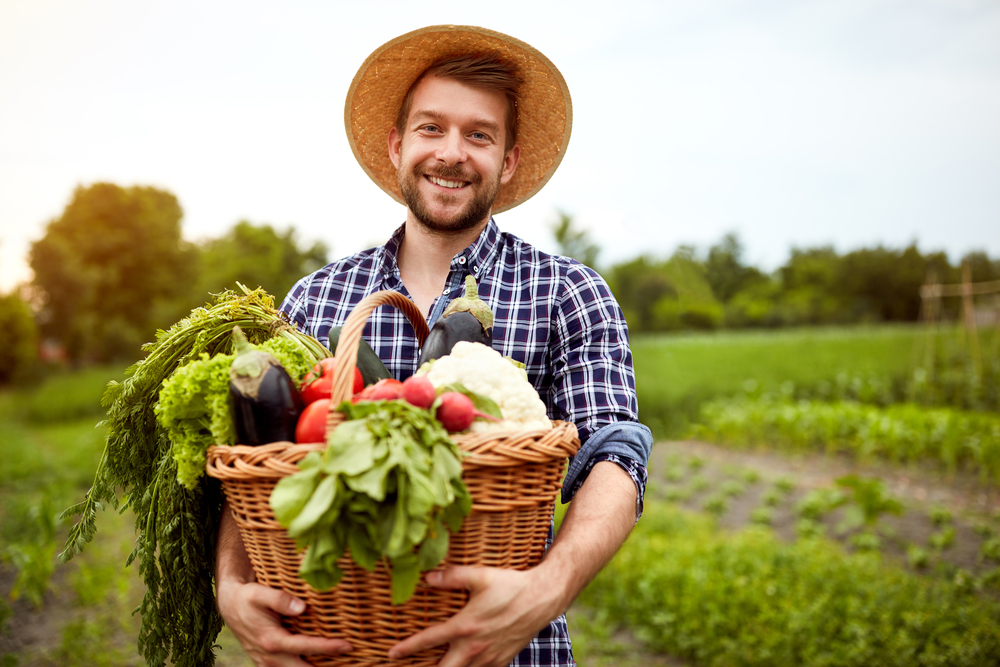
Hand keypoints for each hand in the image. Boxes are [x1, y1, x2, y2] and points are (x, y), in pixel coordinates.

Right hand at [216, 579, 351, 666]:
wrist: (231, 606)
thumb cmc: (248, 597)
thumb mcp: (259, 593)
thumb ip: (279, 599)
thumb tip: (302, 607)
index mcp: (271, 640)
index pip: (305, 647)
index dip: (328, 647)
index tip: (348, 645)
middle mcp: (270, 657)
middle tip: (351, 659)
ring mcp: (269, 663)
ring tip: (341, 662)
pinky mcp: (269, 664)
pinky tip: (321, 662)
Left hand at [387, 566, 560, 666]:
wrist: (542, 598)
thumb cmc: (510, 585)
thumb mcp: (480, 576)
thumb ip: (452, 577)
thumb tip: (427, 577)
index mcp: (465, 626)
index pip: (429, 640)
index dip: (407, 648)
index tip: (391, 654)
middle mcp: (474, 647)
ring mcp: (488, 658)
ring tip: (437, 666)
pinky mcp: (501, 662)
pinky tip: (463, 664)